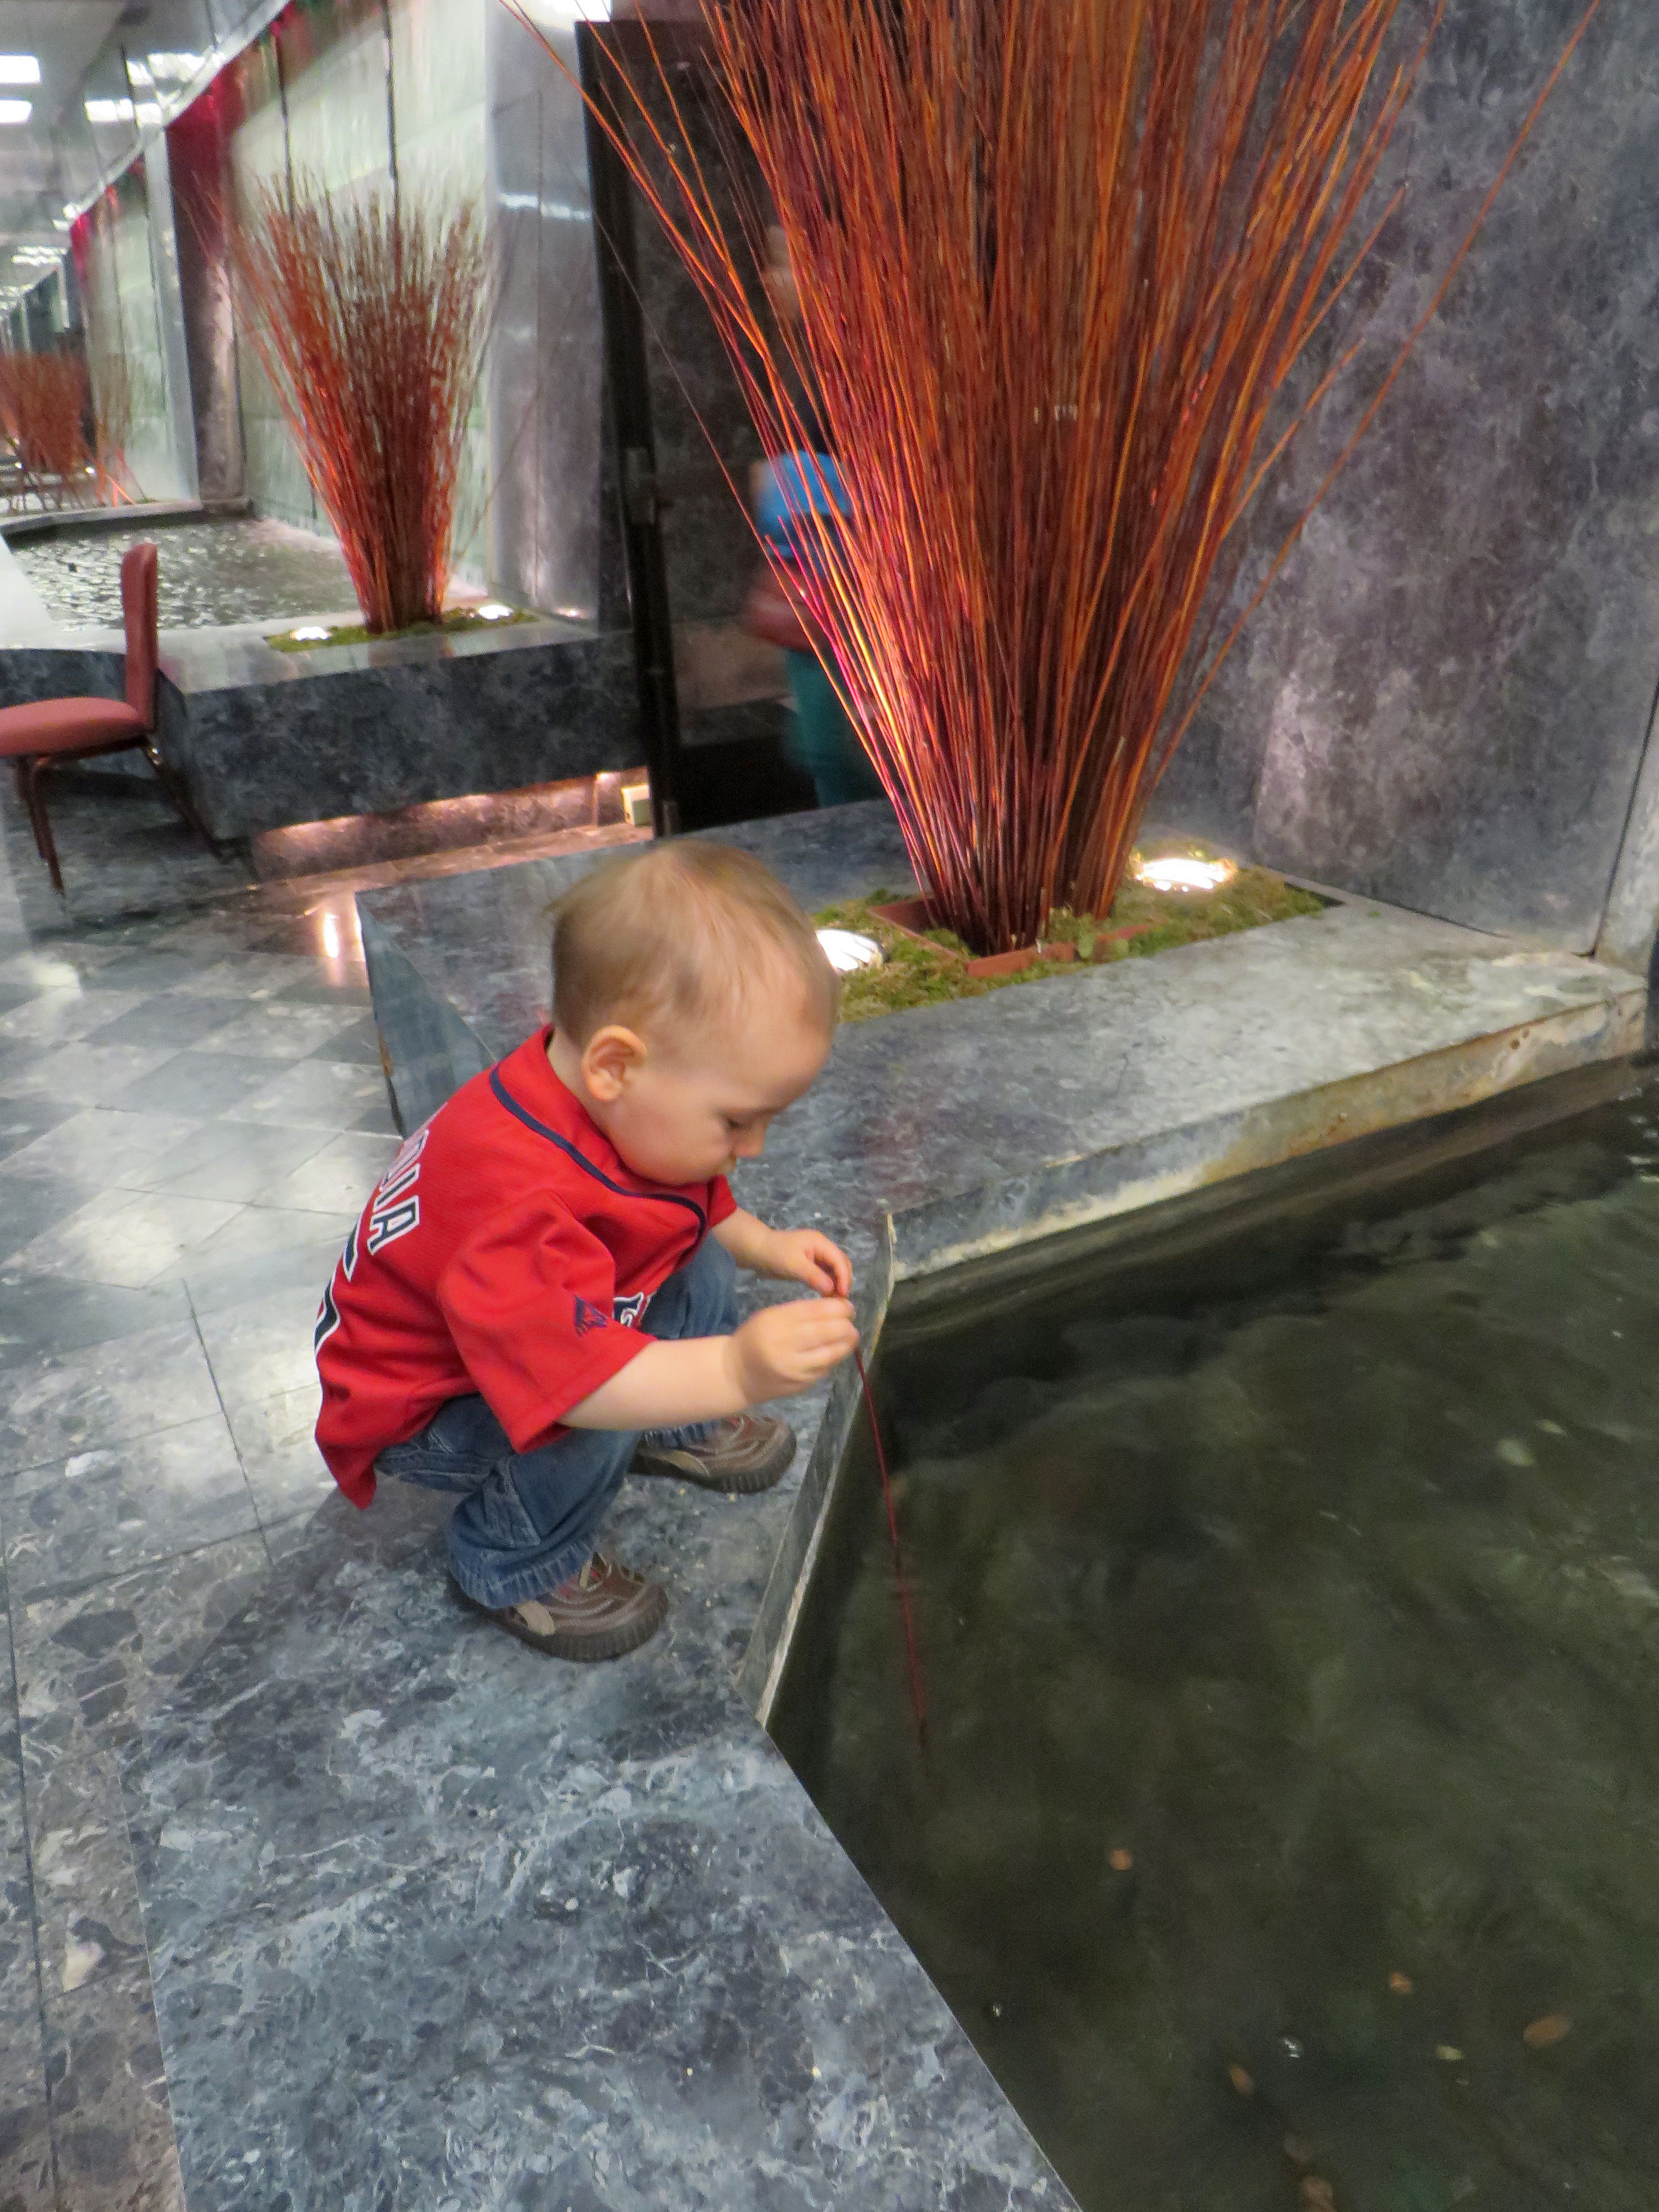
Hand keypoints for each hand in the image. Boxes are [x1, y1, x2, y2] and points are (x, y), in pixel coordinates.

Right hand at [728, 1297, 857, 1402]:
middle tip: (849, 1321)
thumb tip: (834, 1308)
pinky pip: (826, 1367)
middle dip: (845, 1324)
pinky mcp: (802, 1384)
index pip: (816, 1312)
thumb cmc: (754, 1339)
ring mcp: (796, 1368)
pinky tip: (834, 1350)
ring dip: (847, 1342)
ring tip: (850, 1335)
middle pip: (829, 1331)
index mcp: (776, 1323)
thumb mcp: (769, 1317)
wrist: (737, 1375)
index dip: (838, 1307)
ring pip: (833, 1353)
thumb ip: (798, 1311)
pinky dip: (834, 1357)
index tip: (847, 1306)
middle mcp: (786, 1346)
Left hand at [764, 1227, 852, 1297]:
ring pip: (834, 1270)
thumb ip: (814, 1276)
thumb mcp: (794, 1265)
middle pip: (841, 1263)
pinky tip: (826, 1296)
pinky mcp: (810, 1264)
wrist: (756, 1251)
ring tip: (835, 1300)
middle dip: (843, 1280)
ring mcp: (817, 1255)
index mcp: (820, 1242)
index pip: (839, 1259)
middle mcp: (822, 1247)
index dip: (844, 1277)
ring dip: (837, 1283)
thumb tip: (832, 1290)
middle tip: (841, 1299)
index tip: (843, 1294)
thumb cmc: (774, 1255)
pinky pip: (825, 1274)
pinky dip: (828, 1284)